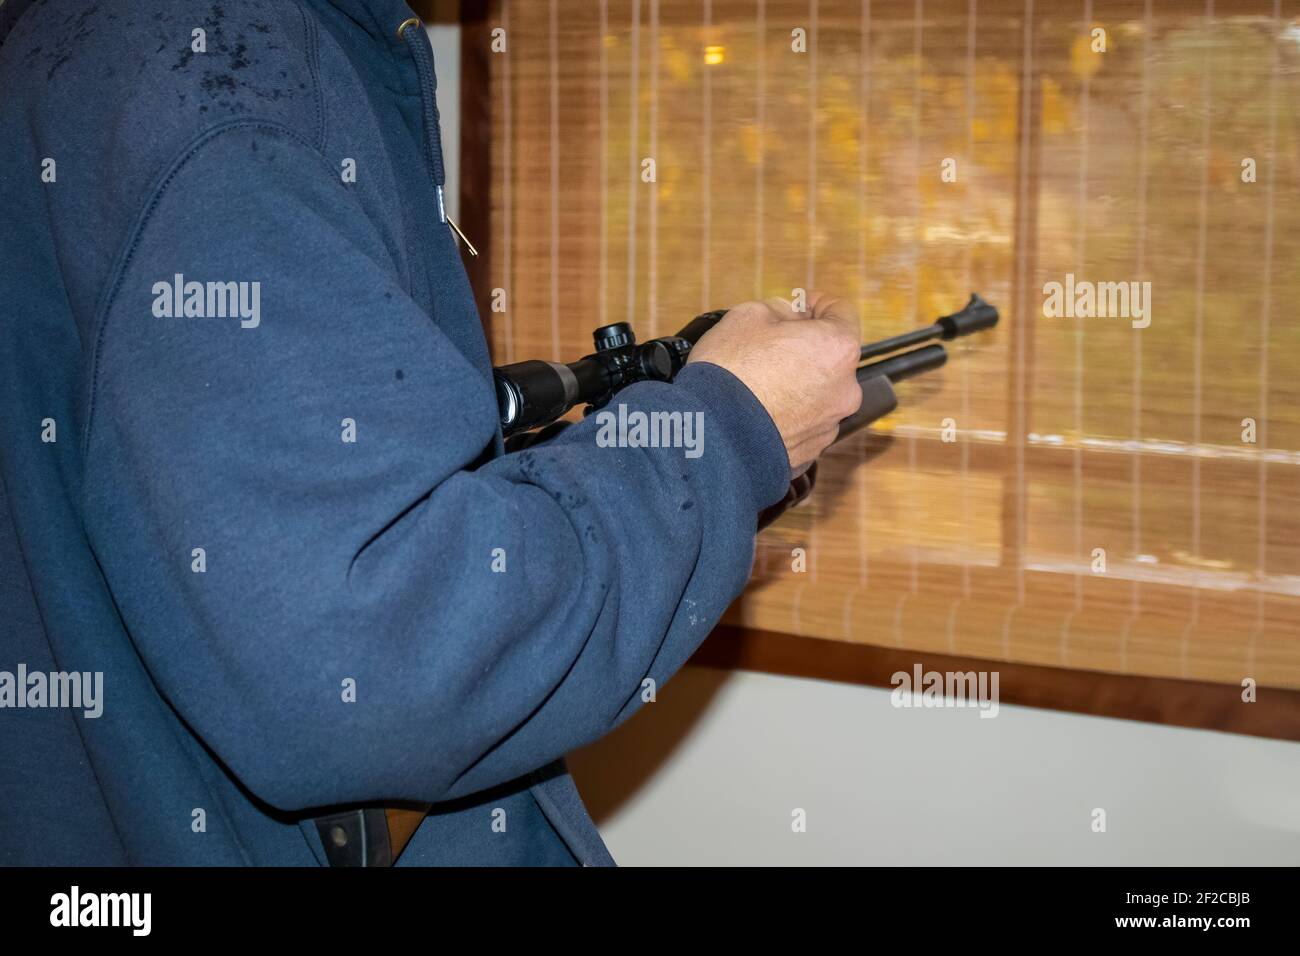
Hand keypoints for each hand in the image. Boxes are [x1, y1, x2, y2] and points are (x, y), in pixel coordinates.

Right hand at [687, 292, 861, 473]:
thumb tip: (789, 315)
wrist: (712, 438)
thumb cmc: (730, 373)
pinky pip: (802, 422)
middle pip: (829, 356)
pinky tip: (758, 409)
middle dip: (804, 346)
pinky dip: (786, 413)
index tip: (798, 305)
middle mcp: (845, 388)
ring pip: (817, 392)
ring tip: (758, 382)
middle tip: (769, 345)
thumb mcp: (748, 315)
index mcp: (837, 348)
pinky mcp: (810, 451)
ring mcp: (829, 424)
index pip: (841, 311)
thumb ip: (780, 308)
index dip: (815, 302)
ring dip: (795, 382)